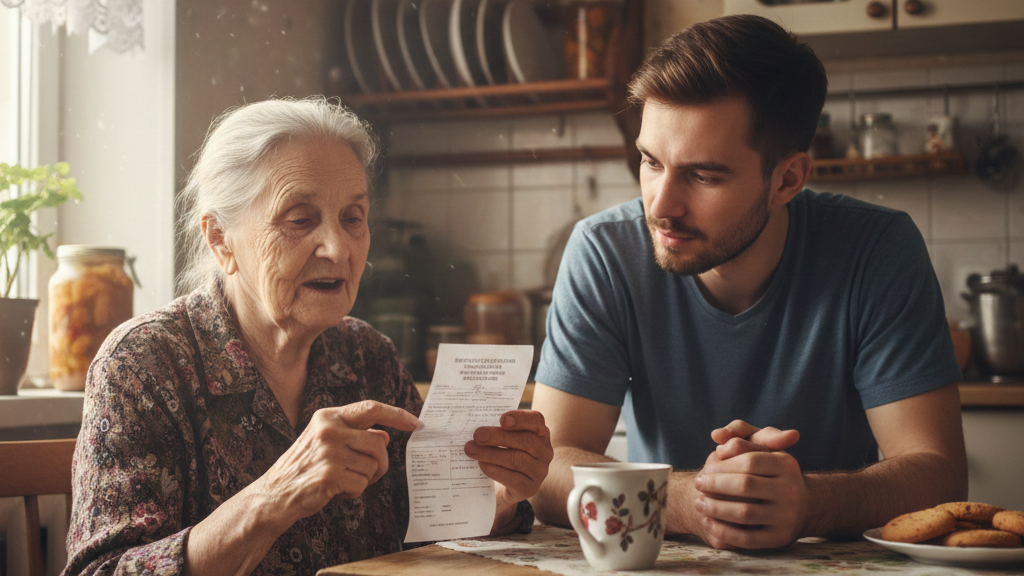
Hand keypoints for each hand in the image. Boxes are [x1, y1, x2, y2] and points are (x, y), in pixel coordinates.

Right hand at [255, 400, 420, 524]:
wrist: (275, 494)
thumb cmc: (305, 467)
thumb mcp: (327, 441)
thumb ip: (354, 434)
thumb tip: (385, 436)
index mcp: (328, 416)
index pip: (371, 408)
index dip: (397, 415)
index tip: (416, 423)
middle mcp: (328, 429)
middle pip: (378, 443)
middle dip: (379, 463)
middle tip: (364, 473)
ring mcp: (328, 452)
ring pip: (372, 466)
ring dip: (363, 479)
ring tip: (340, 480)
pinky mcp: (329, 475)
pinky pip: (361, 485)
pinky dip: (352, 493)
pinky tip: (334, 491)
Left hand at [464, 410, 552, 515]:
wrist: (506, 486)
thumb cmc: (505, 454)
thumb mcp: (506, 439)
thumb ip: (498, 429)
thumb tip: (479, 426)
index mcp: (540, 432)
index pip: (536, 420)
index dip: (520, 419)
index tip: (502, 420)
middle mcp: (544, 451)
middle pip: (525, 440)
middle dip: (499, 436)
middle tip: (477, 435)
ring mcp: (539, 471)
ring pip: (517, 460)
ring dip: (491, 453)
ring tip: (471, 449)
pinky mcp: (529, 488)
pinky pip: (513, 478)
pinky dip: (495, 470)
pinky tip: (481, 464)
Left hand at [692, 420, 806, 548]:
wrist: (797, 506)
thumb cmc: (768, 472)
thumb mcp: (761, 449)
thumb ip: (740, 437)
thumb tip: (718, 438)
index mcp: (786, 464)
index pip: (749, 461)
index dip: (722, 465)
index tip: (705, 469)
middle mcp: (791, 490)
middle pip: (745, 485)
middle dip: (715, 485)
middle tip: (697, 484)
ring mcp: (787, 516)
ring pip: (744, 513)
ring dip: (715, 508)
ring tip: (699, 503)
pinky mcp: (780, 538)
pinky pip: (747, 538)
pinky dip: (723, 531)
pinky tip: (708, 522)